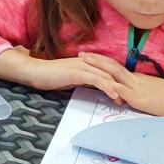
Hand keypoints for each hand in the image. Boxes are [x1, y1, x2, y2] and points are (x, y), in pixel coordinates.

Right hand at [0, 48, 123, 100]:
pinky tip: (114, 96)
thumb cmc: (50, 76)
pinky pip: (96, 80)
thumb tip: (95, 88)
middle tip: (128, 100)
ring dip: (117, 89)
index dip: (117, 82)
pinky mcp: (77, 72)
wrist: (35, 71)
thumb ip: (83, 81)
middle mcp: (87, 63)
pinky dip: (107, 87)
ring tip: (124, 101)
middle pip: (110, 73)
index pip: (107, 72)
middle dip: (121, 87)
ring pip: (106, 76)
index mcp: (86, 64)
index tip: (124, 94)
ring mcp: (82, 67)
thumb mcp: (71, 79)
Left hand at [77, 52, 163, 119]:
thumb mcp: (152, 93)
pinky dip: (109, 86)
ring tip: (84, 63)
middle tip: (81, 53)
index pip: (116, 67)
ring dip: (98, 68)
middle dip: (95, 60)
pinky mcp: (138, 98)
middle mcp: (134, 80)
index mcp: (137, 78)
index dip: (102, 61)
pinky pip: (121, 90)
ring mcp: (136, 88)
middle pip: (111, 66)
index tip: (90, 56)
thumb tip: (128, 97)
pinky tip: (98, 82)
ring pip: (114, 74)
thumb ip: (138, 93)